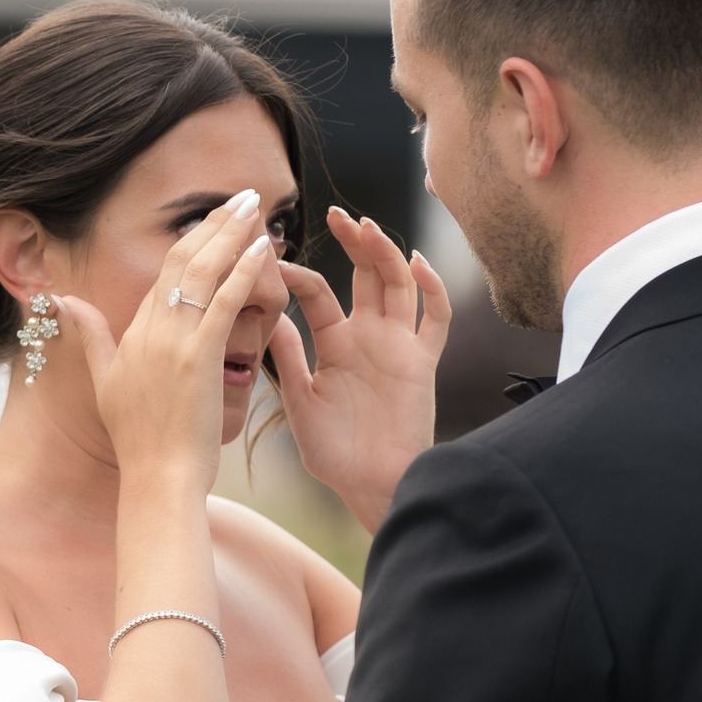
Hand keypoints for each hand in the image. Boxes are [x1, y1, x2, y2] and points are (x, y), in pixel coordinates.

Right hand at [64, 193, 277, 495]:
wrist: (156, 476)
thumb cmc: (139, 439)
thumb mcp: (105, 381)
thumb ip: (89, 336)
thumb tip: (64, 301)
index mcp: (134, 331)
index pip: (165, 272)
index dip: (194, 240)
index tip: (215, 217)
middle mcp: (151, 329)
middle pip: (184, 259)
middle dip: (215, 221)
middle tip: (242, 196)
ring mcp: (174, 341)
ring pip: (205, 271)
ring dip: (232, 232)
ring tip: (254, 205)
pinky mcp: (199, 357)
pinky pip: (225, 302)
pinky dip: (244, 270)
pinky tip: (263, 247)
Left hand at [270, 208, 449, 531]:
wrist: (371, 486)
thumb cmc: (334, 453)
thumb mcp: (299, 402)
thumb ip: (287, 360)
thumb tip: (267, 316)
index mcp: (335, 343)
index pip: (318, 294)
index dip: (299, 275)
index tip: (276, 260)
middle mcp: (368, 337)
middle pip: (366, 274)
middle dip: (354, 242)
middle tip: (336, 215)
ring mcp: (398, 346)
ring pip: (399, 285)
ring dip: (386, 254)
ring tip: (367, 227)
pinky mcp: (422, 363)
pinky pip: (434, 319)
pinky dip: (431, 289)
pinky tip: (417, 262)